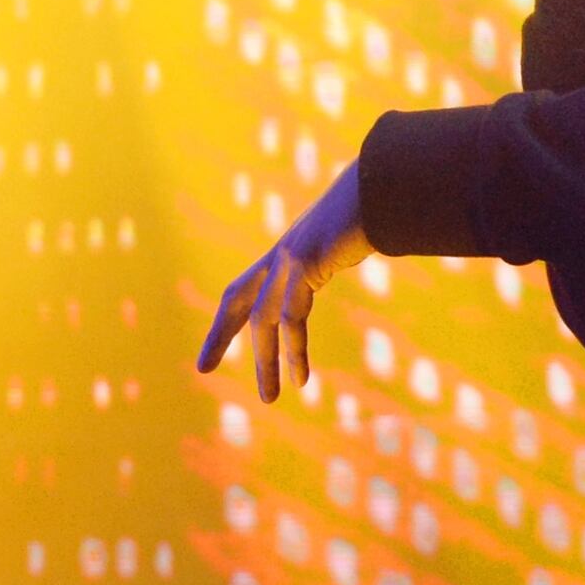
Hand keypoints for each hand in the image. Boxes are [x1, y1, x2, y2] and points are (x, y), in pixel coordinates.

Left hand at [198, 168, 367, 400]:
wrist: (383, 186)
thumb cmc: (374, 209)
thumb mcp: (351, 236)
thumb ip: (341, 251)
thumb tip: (354, 250)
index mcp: (286, 251)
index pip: (244, 289)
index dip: (226, 319)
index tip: (213, 346)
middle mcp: (280, 254)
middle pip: (237, 299)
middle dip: (219, 334)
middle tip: (201, 368)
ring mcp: (290, 257)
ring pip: (264, 318)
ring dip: (265, 362)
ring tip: (270, 398)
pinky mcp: (304, 262)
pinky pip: (292, 316)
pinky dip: (294, 351)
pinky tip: (300, 379)